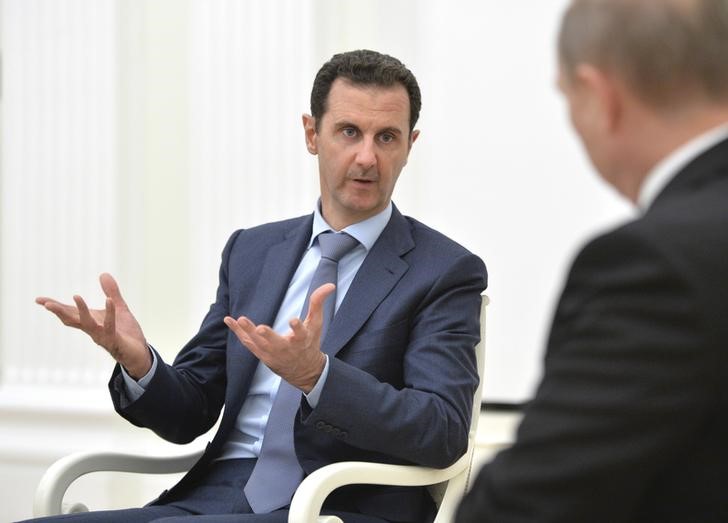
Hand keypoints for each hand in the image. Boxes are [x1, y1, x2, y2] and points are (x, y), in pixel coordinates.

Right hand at [36, 273, 151, 378]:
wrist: (138, 353)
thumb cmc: (126, 332)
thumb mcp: (118, 308)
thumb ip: (111, 292)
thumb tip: (103, 274)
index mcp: (90, 321)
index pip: (69, 312)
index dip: (55, 306)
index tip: (38, 300)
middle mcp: (92, 329)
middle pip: (72, 319)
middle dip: (59, 311)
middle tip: (46, 303)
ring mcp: (101, 335)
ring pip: (87, 323)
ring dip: (81, 310)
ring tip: (76, 296)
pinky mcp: (114, 339)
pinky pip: (110, 325)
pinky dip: (109, 313)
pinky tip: (109, 300)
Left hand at [224, 283, 334, 392]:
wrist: (304, 371)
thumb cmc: (310, 343)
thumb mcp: (316, 324)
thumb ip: (319, 303)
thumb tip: (330, 285)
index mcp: (301, 340)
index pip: (300, 334)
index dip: (297, 328)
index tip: (293, 320)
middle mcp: (286, 349)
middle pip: (275, 343)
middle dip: (268, 336)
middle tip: (260, 328)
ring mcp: (272, 353)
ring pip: (258, 343)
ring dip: (247, 332)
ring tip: (239, 319)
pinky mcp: (261, 355)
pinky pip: (248, 344)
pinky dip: (238, 333)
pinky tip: (229, 320)